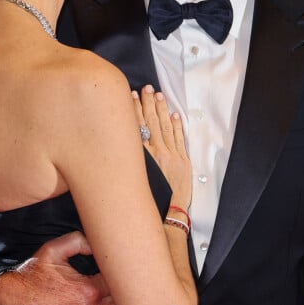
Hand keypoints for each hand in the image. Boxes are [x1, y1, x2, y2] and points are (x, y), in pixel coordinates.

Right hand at [0, 231, 124, 304]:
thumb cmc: (31, 277)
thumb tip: (98, 243)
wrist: (9, 304)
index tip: (121, 272)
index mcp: (87, 289)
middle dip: (125, 294)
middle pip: (121, 304)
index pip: (119, 284)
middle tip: (127, 287)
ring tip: (125, 304)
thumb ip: (79, 241)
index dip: (122, 277)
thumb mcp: (53, 250)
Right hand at [132, 84, 190, 212]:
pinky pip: (179, 138)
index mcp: (142, 156)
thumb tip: (120, 144)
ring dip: (161, 109)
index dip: (133, 109)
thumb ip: (129, 159)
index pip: (136, 126)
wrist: (167, 216)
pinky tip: (174, 114)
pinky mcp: (183, 161)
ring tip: (159, 95)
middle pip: (151, 122)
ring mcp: (171, 155)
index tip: (131, 95)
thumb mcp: (133, 178)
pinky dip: (177, 125)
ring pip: (165, 127)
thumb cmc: (147, 201)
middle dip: (148, 103)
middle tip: (147, 88)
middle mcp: (156, 152)